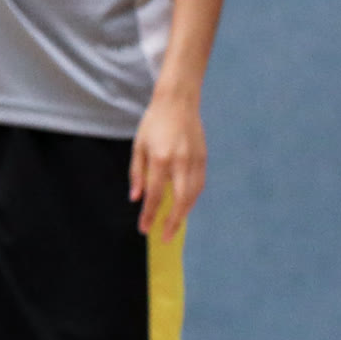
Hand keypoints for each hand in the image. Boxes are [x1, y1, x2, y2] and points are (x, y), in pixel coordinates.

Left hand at [130, 85, 206, 241]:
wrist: (178, 102)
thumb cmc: (153, 123)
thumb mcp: (138, 146)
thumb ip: (137, 174)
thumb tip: (136, 198)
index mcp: (160, 159)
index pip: (155, 195)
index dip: (149, 214)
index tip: (144, 229)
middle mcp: (180, 162)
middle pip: (179, 200)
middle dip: (173, 222)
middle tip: (166, 238)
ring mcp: (195, 160)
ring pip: (193, 195)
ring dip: (184, 213)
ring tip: (174, 226)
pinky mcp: (204, 157)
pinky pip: (199, 184)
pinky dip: (192, 199)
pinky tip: (184, 207)